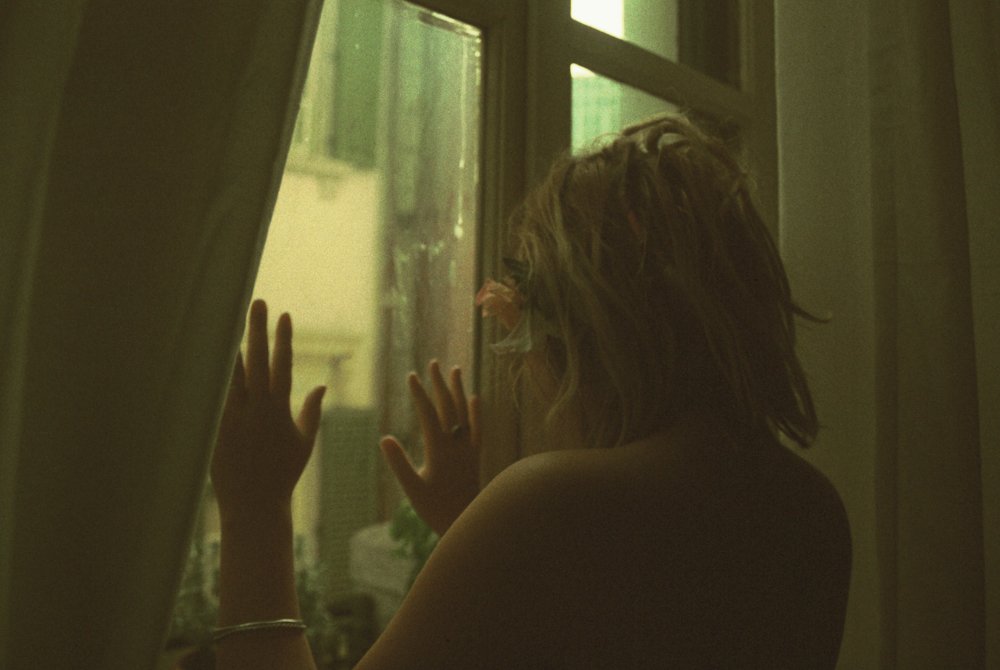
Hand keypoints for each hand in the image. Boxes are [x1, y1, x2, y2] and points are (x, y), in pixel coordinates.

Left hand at [211, 300, 325, 520]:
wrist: (255, 504)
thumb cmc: (283, 473)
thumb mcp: (304, 442)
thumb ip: (311, 411)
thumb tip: (322, 387)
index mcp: (280, 409)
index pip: (283, 364)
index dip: (284, 338)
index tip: (284, 315)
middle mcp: (256, 408)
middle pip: (255, 359)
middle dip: (257, 329)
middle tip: (257, 303)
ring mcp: (232, 417)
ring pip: (228, 373)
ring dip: (226, 345)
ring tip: (222, 319)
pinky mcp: (213, 428)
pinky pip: (209, 395)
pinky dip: (207, 375)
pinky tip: (201, 357)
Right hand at [381, 361, 481, 536]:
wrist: (467, 522)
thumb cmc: (436, 509)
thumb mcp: (413, 489)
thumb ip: (400, 464)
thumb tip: (385, 438)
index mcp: (439, 449)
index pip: (428, 414)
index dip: (420, 393)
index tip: (412, 375)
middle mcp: (456, 444)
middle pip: (448, 407)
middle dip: (439, 384)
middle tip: (432, 363)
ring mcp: (468, 449)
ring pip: (465, 413)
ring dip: (459, 390)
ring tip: (454, 370)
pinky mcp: (476, 456)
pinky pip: (478, 429)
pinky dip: (477, 413)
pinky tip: (476, 398)